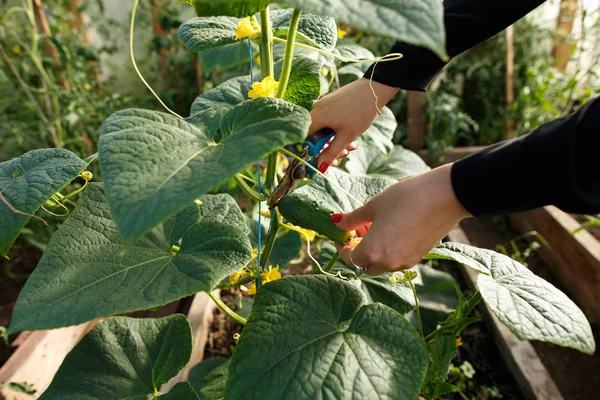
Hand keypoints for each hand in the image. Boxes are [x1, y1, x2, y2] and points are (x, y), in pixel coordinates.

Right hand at [309, 78, 399, 169]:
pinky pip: (328, 121)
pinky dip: (337, 131)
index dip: (312, 155)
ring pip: (323, 130)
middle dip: (328, 150)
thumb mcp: (346, 137)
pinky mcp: (330, 103)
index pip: (304, 141)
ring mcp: (322, 105)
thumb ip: (331, 153)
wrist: (374, 89)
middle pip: (314, 137)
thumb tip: (320, 167)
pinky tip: (350, 136)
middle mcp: (314, 110)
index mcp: (314, 118)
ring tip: (351, 147)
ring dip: (335, 142)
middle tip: (342, 156)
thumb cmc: (359, 112)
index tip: (323, 163)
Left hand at [331, 164, 470, 274]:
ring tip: (375, 225)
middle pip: (364, 265)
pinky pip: (396, 260)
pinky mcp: (419, 257)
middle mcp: (388, 263)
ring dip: (373, 250)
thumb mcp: (374, 206)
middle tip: (358, 228)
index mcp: (373, 252)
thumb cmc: (405, 198)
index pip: (349, 259)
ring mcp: (406, 262)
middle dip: (357, 249)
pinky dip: (388, 250)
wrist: (445, 196)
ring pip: (381, 264)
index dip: (342, 246)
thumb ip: (353, 219)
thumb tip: (337, 222)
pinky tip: (391, 229)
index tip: (341, 232)